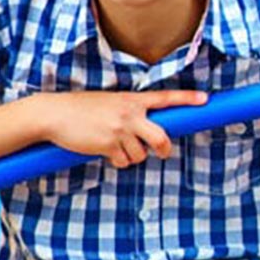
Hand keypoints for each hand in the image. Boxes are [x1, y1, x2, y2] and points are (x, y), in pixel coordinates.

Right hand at [29, 90, 207, 167]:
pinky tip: (104, 151)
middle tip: (163, 152)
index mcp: (132, 100)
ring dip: (132, 156)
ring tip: (115, 147)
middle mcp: (130, 114)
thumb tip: (146, 132)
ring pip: (141, 154)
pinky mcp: (108, 145)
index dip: (187, 99)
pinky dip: (118, 161)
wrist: (54, 114)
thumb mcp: (110, 102)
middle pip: (161, 138)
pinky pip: (123, 161)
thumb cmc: (81, 108)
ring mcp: (119, 130)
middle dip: (164, 149)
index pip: (166, 98)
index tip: (205, 100)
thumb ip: (130, 112)